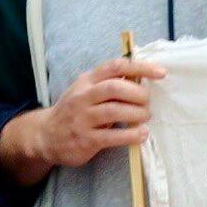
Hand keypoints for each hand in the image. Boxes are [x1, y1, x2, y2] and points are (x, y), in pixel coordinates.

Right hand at [7, 58, 159, 177]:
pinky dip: (131, 135)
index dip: (140, 67)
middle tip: (147, 102)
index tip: (160, 72)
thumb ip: (109, 84)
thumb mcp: (86, 91)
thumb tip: (142, 77)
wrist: (45, 136)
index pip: (115, 66)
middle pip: (114, 87)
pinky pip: (112, 136)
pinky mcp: (85, 139)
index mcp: (87, 80)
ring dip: (136, 113)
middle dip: (138, 93)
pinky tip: (141, 134)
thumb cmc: (74, 111)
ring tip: (145, 117)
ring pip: (114, 111)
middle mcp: (83, 96)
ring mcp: (82, 118)